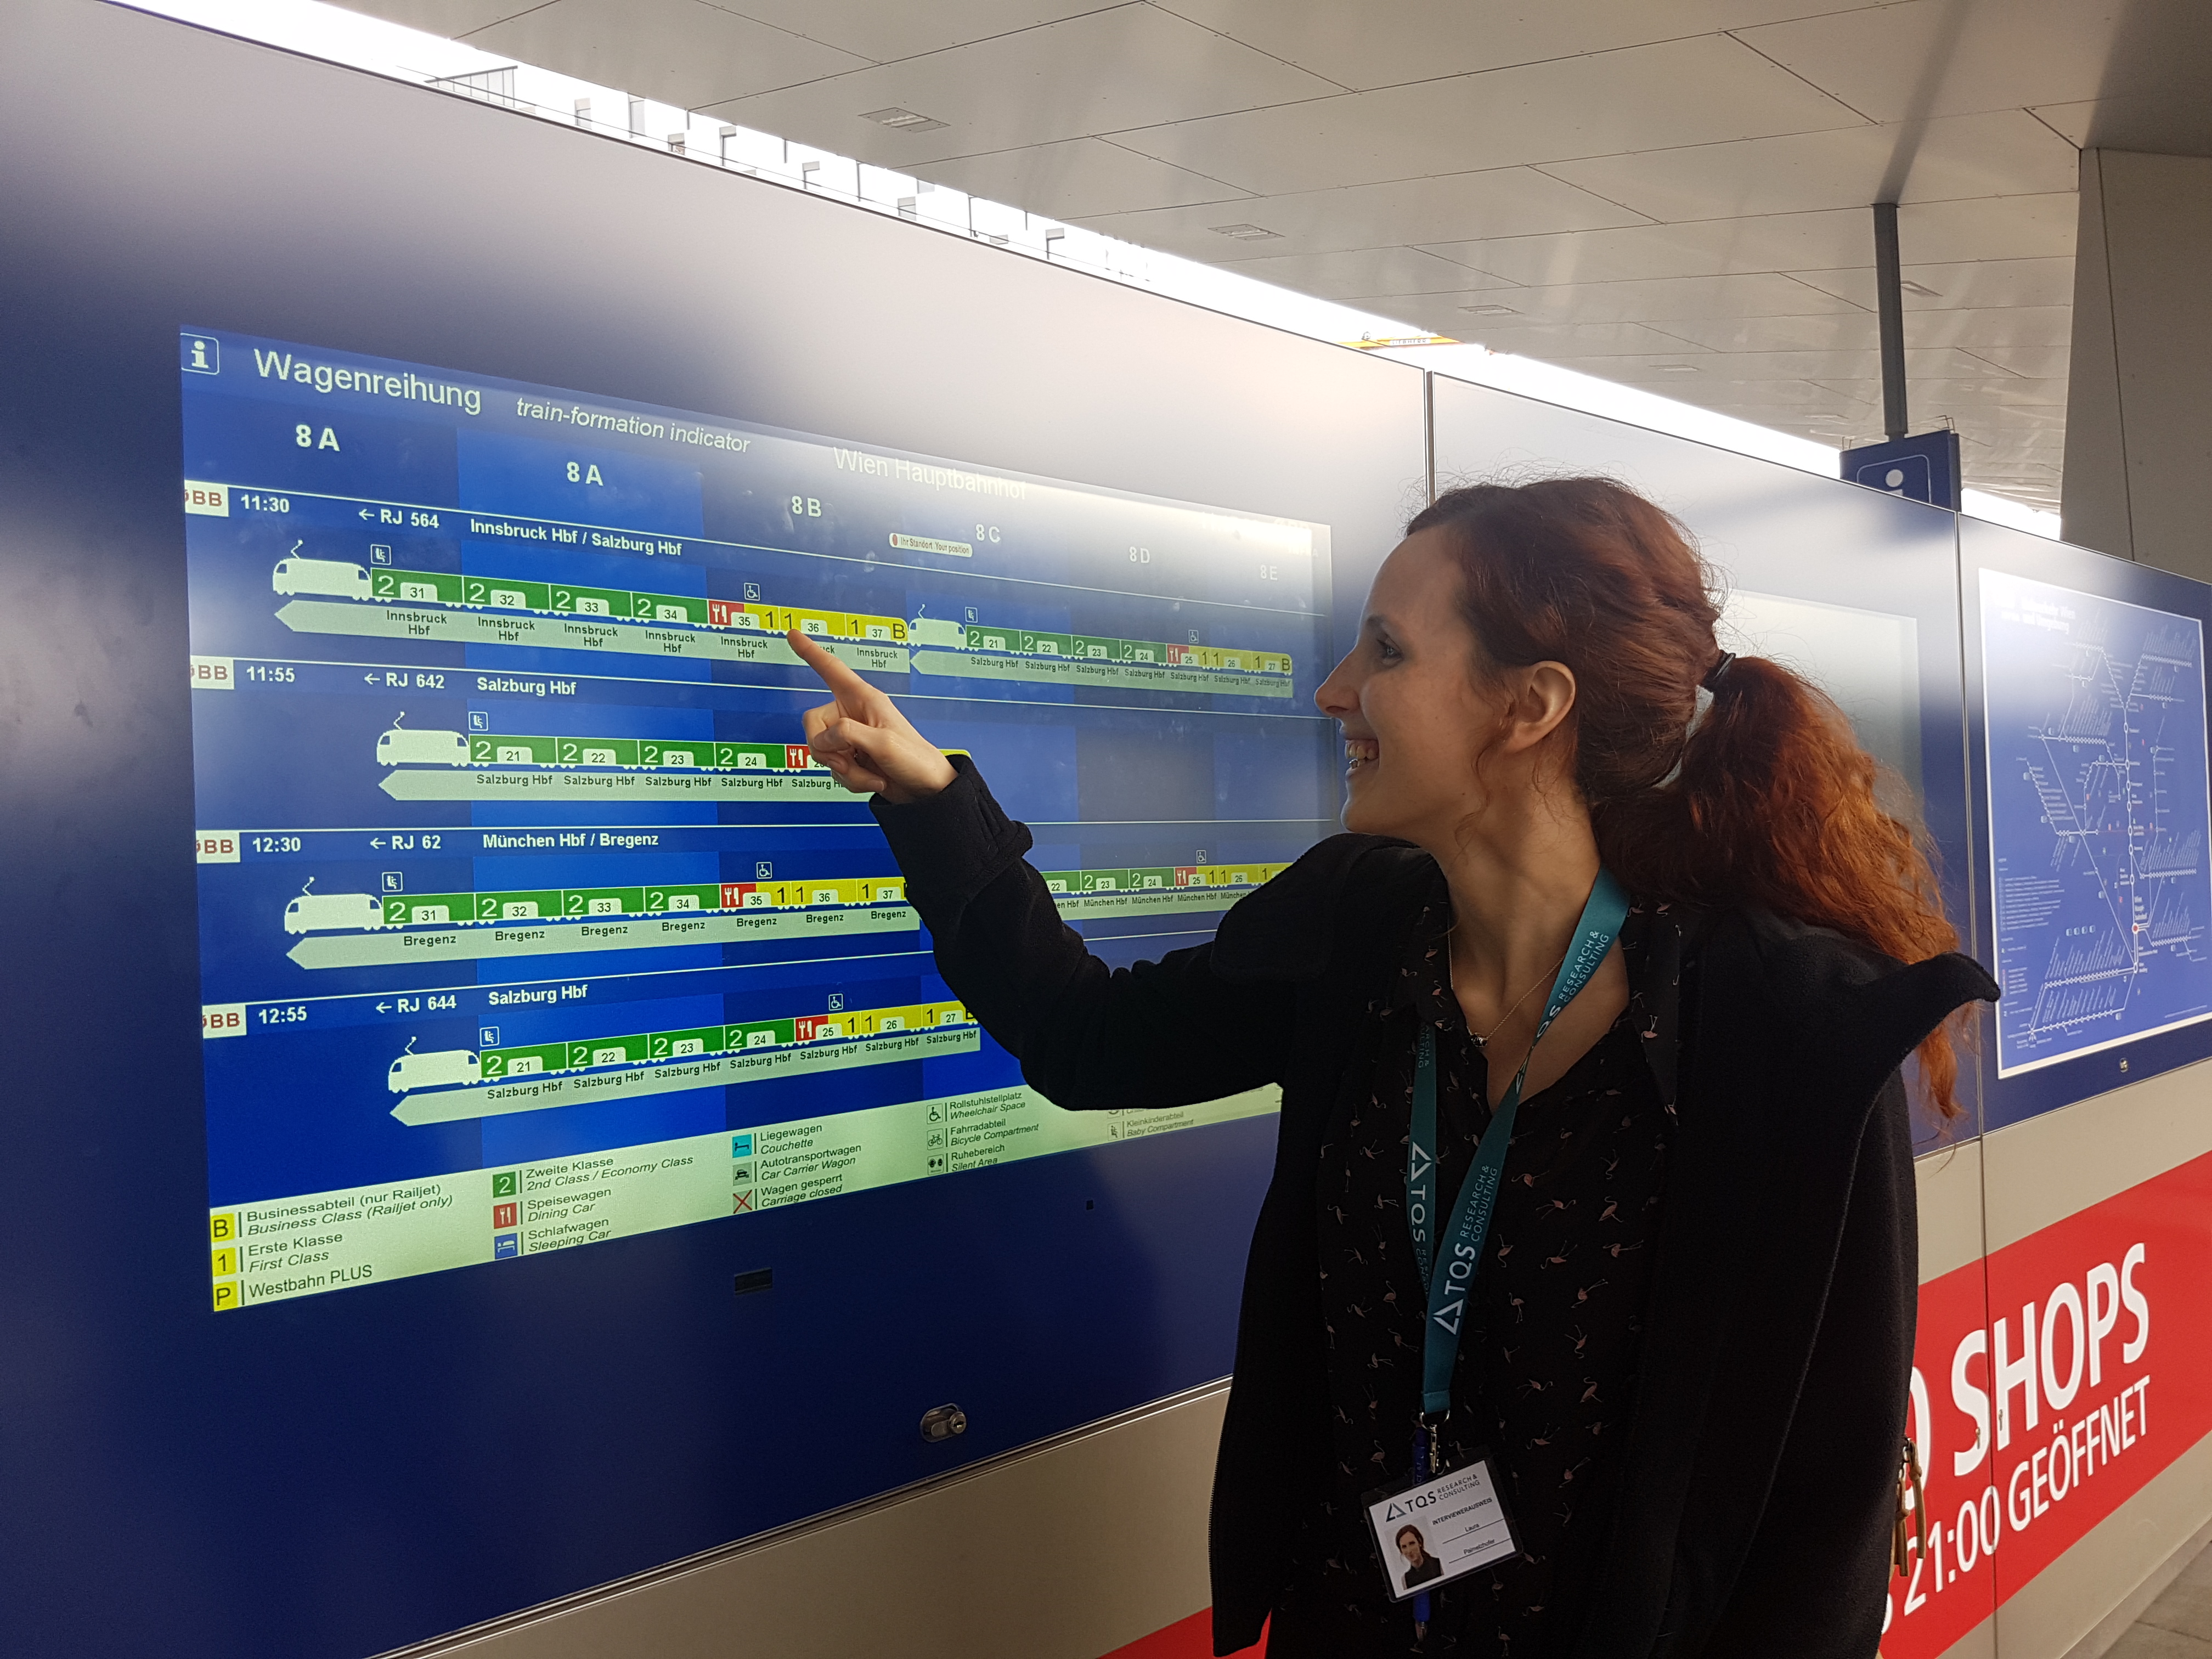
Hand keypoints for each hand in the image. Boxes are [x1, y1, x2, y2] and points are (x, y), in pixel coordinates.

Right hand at [789, 629, 956, 802]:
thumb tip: (823, 739)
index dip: (811, 652)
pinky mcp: (851, 759)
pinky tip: (873, 780)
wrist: (925, 791)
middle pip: (812, 723)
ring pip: (821, 751)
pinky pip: (832, 768)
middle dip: (826, 750)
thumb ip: (847, 734)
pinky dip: (851, 780)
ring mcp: (851, 738)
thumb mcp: (882, 743)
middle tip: (847, 762)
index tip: (793, 634)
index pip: (831, 669)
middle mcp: (852, 714)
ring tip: (871, 774)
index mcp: (862, 698)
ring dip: (845, 771)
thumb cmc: (915, 759)